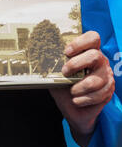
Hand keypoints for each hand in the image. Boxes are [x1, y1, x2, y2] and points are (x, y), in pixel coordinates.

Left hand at [50, 31, 114, 146]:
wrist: (73, 109)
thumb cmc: (64, 86)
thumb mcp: (56, 73)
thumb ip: (53, 63)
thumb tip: (38, 55)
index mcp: (88, 51)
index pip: (92, 38)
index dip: (80, 43)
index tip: (66, 52)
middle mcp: (100, 60)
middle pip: (95, 56)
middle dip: (76, 64)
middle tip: (64, 72)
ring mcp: (106, 75)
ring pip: (96, 80)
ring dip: (79, 88)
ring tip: (71, 92)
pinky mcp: (108, 90)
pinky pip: (99, 95)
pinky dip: (83, 99)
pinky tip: (76, 100)